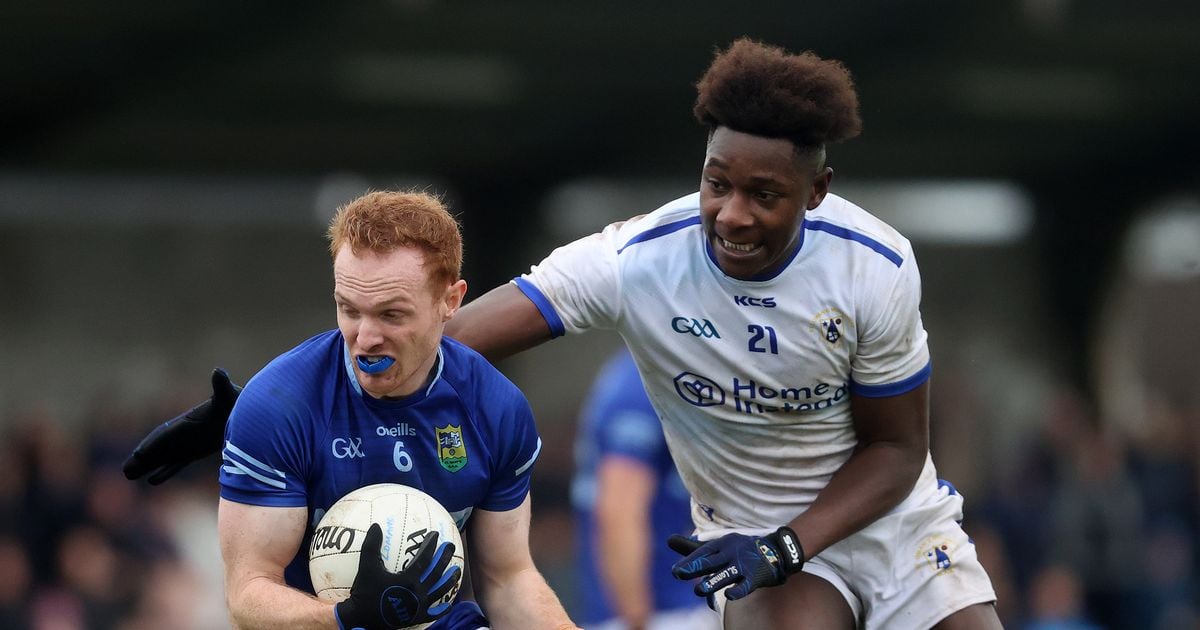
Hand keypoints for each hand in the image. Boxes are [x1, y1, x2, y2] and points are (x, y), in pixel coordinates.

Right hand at [122, 368, 240, 483]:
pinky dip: (165, 471)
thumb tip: (218, 371)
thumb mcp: (229, 395)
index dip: (153, 445)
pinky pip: (176, 463)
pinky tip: (152, 480)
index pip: (166, 435)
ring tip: (130, 475)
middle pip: (159, 449)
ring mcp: (189, 443)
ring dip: (148, 466)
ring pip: (164, 458)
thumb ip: (222, 385)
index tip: (139, 454)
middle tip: (126, 471)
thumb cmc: (237, 402)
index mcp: (188, 421)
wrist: (247, 412)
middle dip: (143, 459)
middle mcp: (184, 434)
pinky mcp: (197, 452)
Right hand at [335, 524, 460, 629]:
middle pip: (436, 572)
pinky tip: (449, 605)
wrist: (361, 620)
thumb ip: (371, 546)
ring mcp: (419, 607)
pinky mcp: (416, 618)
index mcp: (408, 579)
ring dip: (450, 580)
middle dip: (444, 557)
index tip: (436, 534)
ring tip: (457, 571)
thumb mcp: (366, 567)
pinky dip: (442, 609)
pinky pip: (433, 614)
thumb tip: (376, 526)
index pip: (424, 558)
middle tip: (451, 546)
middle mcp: (417, 593)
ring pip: (440, 592)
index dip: (431, 545)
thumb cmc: (364, 592)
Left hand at [668, 527, 803, 602]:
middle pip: (710, 561)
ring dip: (712, 582)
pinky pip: (746, 585)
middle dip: (695, 567)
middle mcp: (730, 553)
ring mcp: (743, 564)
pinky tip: (728, 596)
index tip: (675, 570)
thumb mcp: (718, 544)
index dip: (689, 561)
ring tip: (699, 590)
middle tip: (678, 573)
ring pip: (725, 574)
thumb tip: (668, 540)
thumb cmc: (739, 549)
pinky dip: (738, 590)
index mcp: (720, 544)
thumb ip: (693, 547)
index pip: (702, 552)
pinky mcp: (755, 577)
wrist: (776, 550)